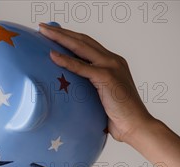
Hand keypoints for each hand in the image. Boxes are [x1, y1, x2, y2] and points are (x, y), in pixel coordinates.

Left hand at [39, 24, 153, 143]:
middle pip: (83, 40)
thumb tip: (76, 96)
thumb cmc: (120, 118)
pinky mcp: (107, 77)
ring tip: (44, 33)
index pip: (88, 45)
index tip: (54, 34)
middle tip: (43, 27)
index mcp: (113, 63)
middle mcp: (113, 60)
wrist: (136, 126)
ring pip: (81, 47)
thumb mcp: (103, 99)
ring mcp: (111, 67)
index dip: (71, 37)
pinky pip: (82, 67)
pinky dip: (66, 61)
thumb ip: (92, 91)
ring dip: (61, 38)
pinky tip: (53, 56)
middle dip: (62, 32)